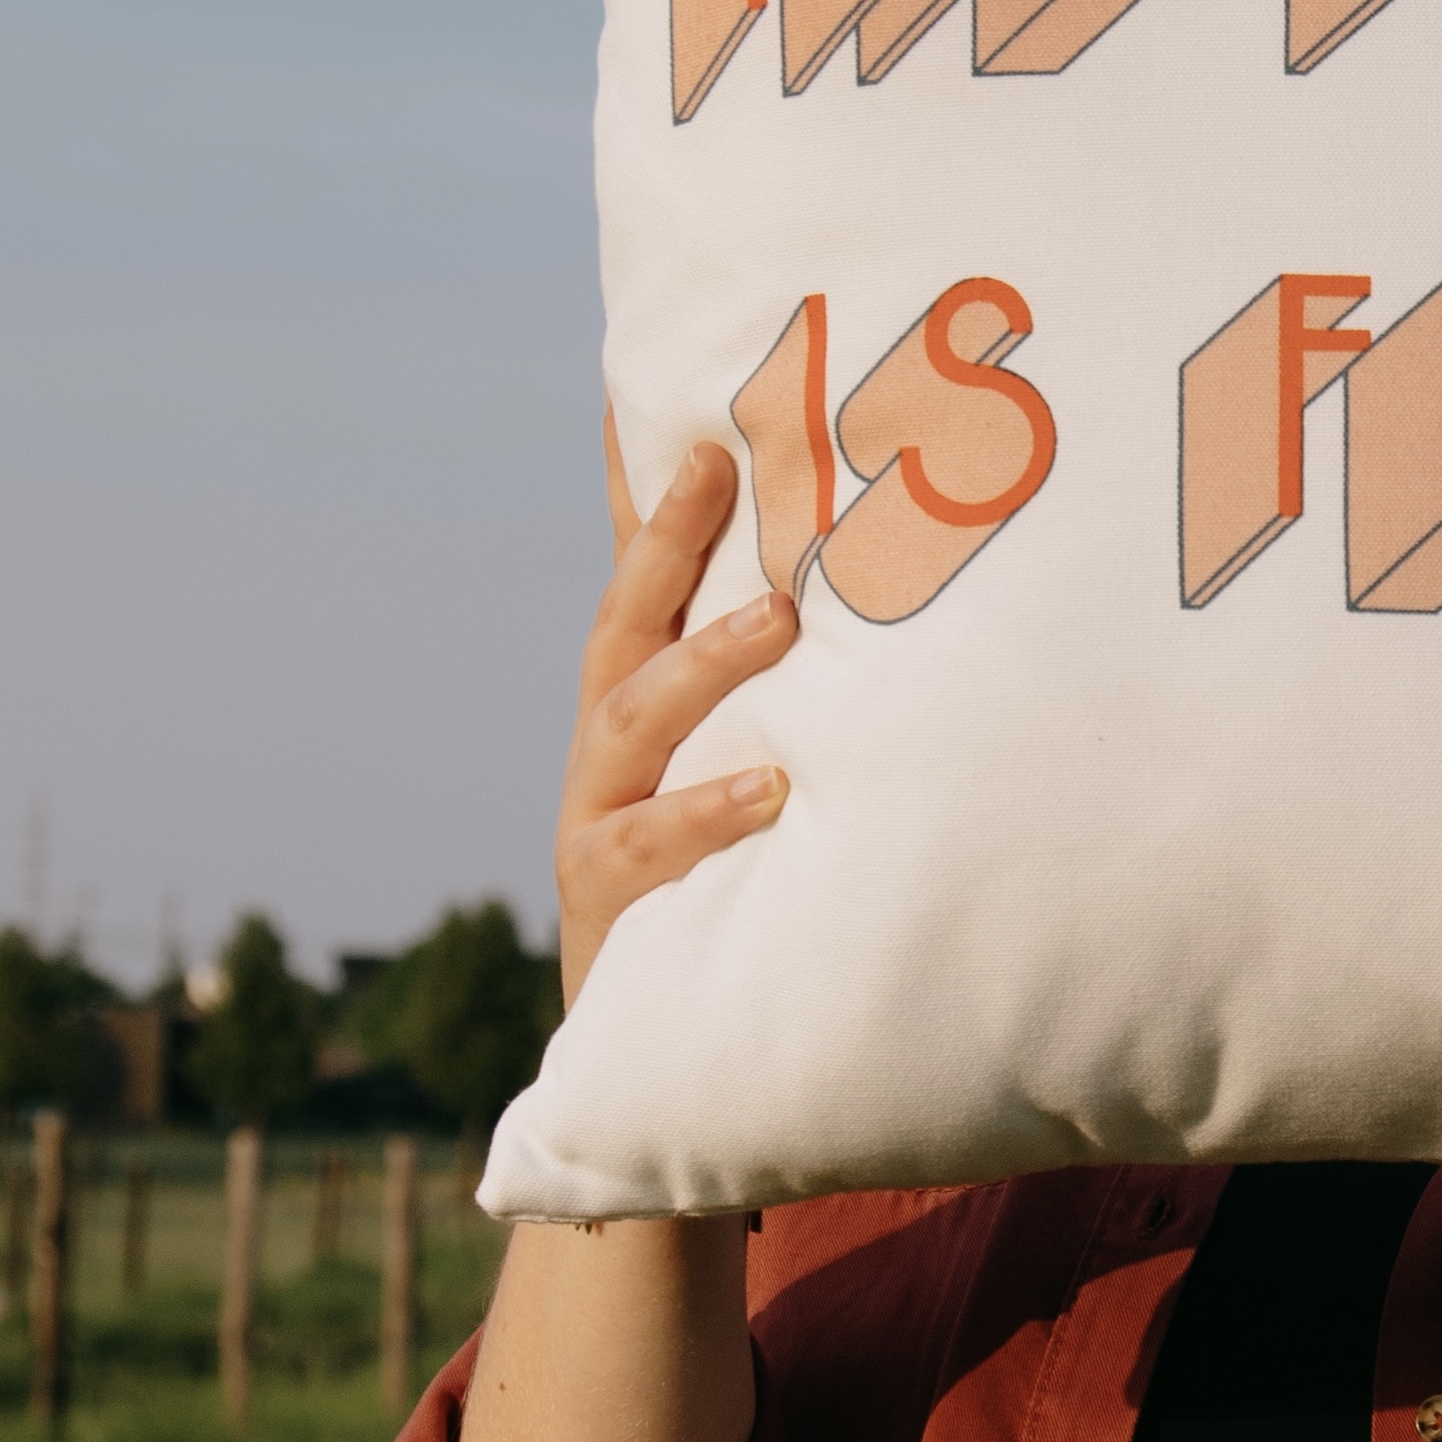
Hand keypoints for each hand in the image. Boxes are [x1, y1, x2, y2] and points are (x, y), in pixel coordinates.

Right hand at [557, 414, 797, 1004]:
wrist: (650, 1045)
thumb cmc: (713, 887)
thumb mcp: (735, 775)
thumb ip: (767, 695)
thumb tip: (843, 600)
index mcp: (638, 706)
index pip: (640, 581)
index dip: (644, 487)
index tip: (688, 396)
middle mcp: (609, 748)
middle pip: (625, 622)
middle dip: (665, 539)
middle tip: (721, 464)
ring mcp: (598, 819)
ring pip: (633, 719)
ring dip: (703, 664)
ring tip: (776, 621)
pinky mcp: (607, 901)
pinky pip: (650, 848)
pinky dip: (707, 813)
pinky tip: (772, 788)